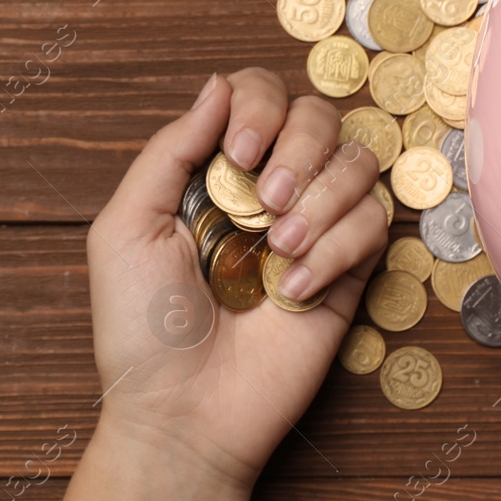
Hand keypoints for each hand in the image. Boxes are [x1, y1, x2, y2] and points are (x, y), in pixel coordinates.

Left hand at [86, 67, 389, 489]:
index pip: (259, 96)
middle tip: (264, 203)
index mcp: (215, 172)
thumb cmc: (141, 331)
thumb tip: (219, 84)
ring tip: (281, 248)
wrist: (183, 416)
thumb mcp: (127, 228)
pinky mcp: (350, 275)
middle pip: (319, 116)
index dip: (259, 108)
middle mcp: (269, 192)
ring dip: (322, 198)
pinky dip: (338, 248)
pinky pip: (374, 225)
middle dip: (298, 148)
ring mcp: (314, 230)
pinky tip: (295, 288)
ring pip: (358, 164)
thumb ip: (171, 149)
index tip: (238, 155)